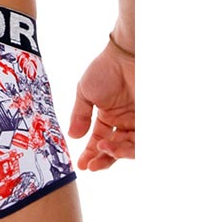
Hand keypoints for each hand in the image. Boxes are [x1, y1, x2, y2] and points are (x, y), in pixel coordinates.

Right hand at [68, 38, 134, 169]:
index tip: (82, 165)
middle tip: (92, 166)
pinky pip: (141, 142)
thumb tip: (73, 136)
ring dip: (115, 153)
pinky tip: (114, 147)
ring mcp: (137, 122)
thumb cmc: (105, 70)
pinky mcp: (148, 121)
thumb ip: (80, 115)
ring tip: (104, 149)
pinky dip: (129, 148)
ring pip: (128, 148)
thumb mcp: (85, 92)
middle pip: (114, 148)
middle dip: (103, 159)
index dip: (91, 154)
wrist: (127, 56)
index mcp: (107, 116)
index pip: (99, 141)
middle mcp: (123, 122)